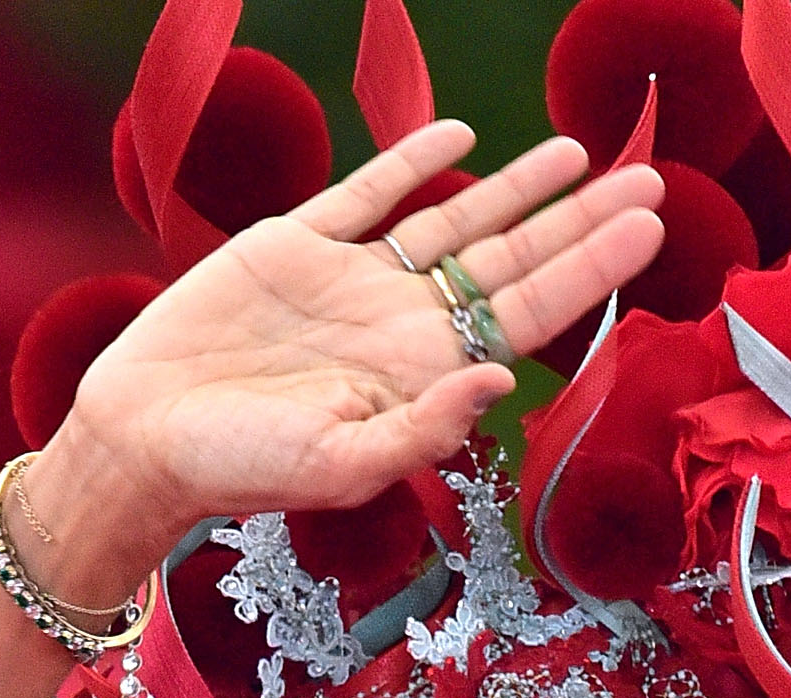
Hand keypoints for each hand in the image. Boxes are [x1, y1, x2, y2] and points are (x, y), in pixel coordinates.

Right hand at [39, 124, 666, 566]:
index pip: (526, 313)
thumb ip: (425, 428)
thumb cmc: (237, 468)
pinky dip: (412, 162)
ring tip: (576, 151)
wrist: (142, 438)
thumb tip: (503, 378)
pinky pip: (367, 194)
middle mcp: (398, 324)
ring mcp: (351, 282)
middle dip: (580, 221)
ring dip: (516, 188)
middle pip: (509, 261)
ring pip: (453, 222)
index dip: (590, 268)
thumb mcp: (339, 466)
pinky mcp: (295, 247)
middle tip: (648, 180)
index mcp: (420, 374)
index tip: (648, 226)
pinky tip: (459, 136)